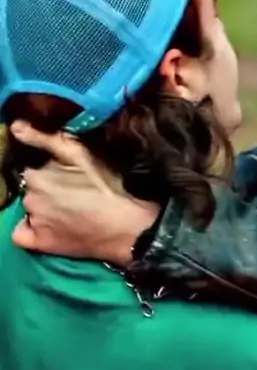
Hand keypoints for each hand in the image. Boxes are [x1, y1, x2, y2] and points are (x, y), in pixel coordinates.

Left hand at [8, 122, 159, 266]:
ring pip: (30, 207)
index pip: (32, 167)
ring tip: (69, 208)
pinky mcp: (40, 242)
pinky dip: (29, 228)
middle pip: (31, 187)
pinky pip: (21, 234)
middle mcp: (30, 198)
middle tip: (72, 191)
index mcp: (37, 175)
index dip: (50, 170)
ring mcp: (35, 222)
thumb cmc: (108, 186)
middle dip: (46, 186)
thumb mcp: (80, 154)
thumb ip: (45, 138)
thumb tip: (15, 127)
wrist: (128, 227)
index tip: (68, 175)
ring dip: (42, 205)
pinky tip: (48, 226)